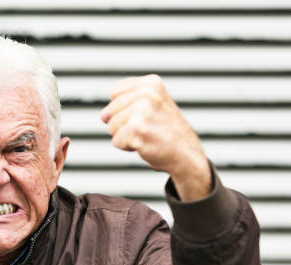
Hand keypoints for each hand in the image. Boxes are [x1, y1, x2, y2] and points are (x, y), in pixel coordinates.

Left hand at [100, 74, 210, 200]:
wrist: (187, 155)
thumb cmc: (168, 131)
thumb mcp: (154, 103)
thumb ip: (127, 100)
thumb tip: (103, 116)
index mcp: (151, 83)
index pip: (114, 92)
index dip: (124, 107)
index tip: (145, 113)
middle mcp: (147, 94)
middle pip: (110, 111)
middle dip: (123, 123)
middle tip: (148, 127)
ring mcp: (142, 113)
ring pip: (111, 126)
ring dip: (125, 136)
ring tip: (148, 135)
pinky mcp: (136, 131)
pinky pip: (116, 141)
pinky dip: (127, 146)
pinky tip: (146, 144)